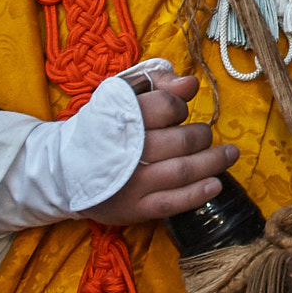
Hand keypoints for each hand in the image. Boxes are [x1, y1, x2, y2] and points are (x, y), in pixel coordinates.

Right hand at [81, 74, 237, 224]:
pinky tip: (216, 185)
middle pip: (181, 140)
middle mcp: (128, 151)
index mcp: (121, 118)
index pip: (166, 107)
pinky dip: (198, 194)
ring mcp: (132, 183)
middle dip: (201, 135)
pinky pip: (172, 203)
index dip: (180, 107)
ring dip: (212, 162)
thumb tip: (191, 84)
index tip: (179, 111)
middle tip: (204, 134)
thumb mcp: (120, 96)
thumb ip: (157, 84)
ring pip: (182, 171)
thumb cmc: (100, 128)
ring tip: (229, 155)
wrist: (62, 169)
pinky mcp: (134, 208)